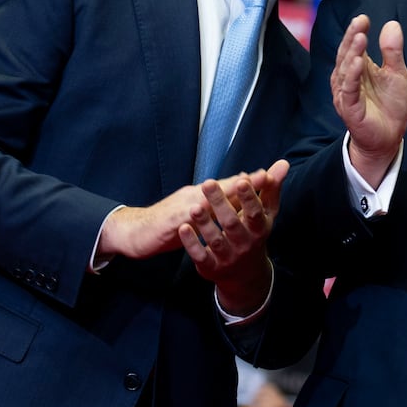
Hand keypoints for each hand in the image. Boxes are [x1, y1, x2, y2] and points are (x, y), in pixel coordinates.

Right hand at [97, 169, 276, 260]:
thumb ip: (215, 204)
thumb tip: (236, 193)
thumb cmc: (168, 223)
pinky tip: (206, 215)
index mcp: (201, 196)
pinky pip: (185, 219)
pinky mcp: (170, 222)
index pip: (228, 186)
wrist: (135, 232)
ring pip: (205, 199)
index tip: (271, 174)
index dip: (248, 181)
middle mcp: (193, 196)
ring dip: (223, 193)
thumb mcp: (195, 213)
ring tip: (242, 190)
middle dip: (243, 182)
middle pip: (221, 187)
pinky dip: (196, 215)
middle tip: (265, 176)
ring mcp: (181, 208)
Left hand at [179, 159, 288, 314]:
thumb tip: (283, 162)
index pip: (255, 212)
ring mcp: (228, 257)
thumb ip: (270, 187)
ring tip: (194, 207)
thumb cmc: (254, 233)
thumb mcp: (266, 213)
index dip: (249, 197)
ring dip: (205, 223)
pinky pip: (201, 256)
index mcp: (259, 228)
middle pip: (232, 223)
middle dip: (220, 204)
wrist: (245, 274)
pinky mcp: (211, 267)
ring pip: (215, 240)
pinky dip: (192, 243)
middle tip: (208, 183)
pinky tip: (183, 228)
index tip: (241, 181)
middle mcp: (245, 244)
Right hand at [331, 15, 406, 187]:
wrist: (389, 137)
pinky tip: (358, 62)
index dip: (357, 31)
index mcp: (358, 68)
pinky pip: (349, 90)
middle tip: (360, 22)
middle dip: (352, 37)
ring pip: (346, 70)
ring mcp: (347, 93)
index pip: (354, 45)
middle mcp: (348, 79)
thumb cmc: (390, 106)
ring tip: (360, 37)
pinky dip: (352, 76)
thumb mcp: (397, 74)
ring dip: (352, 53)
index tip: (364, 18)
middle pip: (346, 54)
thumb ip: (393, 51)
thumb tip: (392, 24)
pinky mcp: (349, 108)